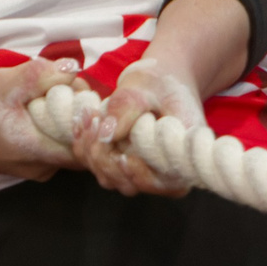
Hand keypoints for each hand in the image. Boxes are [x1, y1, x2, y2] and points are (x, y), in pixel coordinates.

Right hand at [0, 58, 80, 181]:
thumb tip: (74, 68)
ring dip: (67, 116)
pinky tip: (39, 107)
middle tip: (64, 83)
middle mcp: (45, 168)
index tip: (81, 91)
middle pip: (81, 141)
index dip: (93, 118)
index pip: (88, 144)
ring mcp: (39, 169)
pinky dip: (55, 124)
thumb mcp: (2, 84)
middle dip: (80, 110)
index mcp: (39, 152)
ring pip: (69, 142)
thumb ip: (38, 76)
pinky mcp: (32, 164)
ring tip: (50, 92)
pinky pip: (56, 144)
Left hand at [73, 57, 204, 196]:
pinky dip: (84, 146)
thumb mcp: (145, 86)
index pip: (166, 182)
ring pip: (109, 178)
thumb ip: (128, 107)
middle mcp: (166, 171)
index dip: (141, 174)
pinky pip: (97, 167)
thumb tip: (106, 134)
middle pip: (130, 184)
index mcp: (184, 154)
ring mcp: (141, 172)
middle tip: (95, 120)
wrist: (156, 82)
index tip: (122, 156)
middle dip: (105, 157)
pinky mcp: (121, 167)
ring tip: (89, 116)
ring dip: (92, 151)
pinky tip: (83, 120)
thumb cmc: (159, 81)